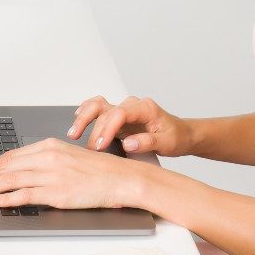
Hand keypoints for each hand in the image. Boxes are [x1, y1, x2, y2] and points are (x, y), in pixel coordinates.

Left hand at [0, 137, 145, 209]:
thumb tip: (22, 170)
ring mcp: (51, 175)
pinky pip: (25, 195)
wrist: (120, 178)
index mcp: (49, 146)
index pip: (11, 155)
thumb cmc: (97, 170)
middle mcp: (47, 157)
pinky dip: (6, 198)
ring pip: (10, 180)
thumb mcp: (68, 156)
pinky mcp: (57, 192)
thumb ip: (45, 161)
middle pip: (6, 166)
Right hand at [66, 94, 188, 156]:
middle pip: (104, 109)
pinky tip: (77, 120)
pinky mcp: (117, 117)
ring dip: (83, 117)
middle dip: (93, 129)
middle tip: (88, 148)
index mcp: (145, 108)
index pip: (120, 113)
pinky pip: (98, 109)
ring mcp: (123, 110)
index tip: (100, 145)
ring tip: (73, 133)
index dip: (107, 128)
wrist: (181, 134)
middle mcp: (131, 105)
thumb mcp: (167, 143)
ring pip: (98, 106)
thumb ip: (148, 142)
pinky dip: (86, 113)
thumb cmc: (176, 137)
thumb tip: (128, 143)